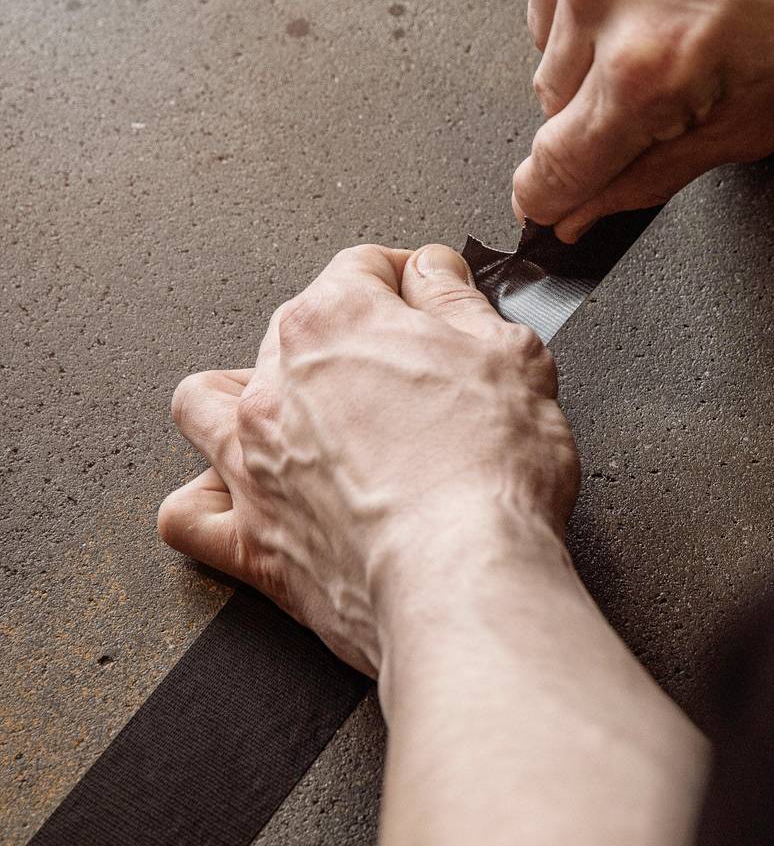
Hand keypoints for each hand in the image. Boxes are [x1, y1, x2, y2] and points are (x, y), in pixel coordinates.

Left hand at [158, 245, 578, 675]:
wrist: (462, 578)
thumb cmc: (490, 472)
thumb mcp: (510, 355)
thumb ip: (457, 300)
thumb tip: (431, 270)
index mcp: (338, 322)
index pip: (360, 266)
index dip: (404, 276)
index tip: (427, 297)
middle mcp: (279, 383)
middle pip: (293, 328)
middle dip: (345, 335)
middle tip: (399, 365)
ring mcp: (254, 463)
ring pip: (207, 403)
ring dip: (241, 397)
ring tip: (289, 414)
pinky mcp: (251, 540)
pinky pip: (190, 514)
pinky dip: (208, 501)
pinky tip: (244, 498)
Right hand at [517, 0, 773, 240]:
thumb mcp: (749, 122)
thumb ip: (649, 178)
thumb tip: (581, 214)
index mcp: (645, 72)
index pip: (555, 168)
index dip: (547, 197)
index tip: (544, 206)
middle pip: (551, 109)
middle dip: (593, 113)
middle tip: (660, 85)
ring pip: (547, 48)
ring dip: (589, 52)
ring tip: (658, 21)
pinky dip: (584, 1)